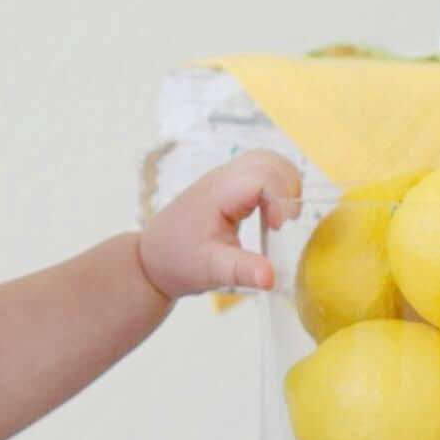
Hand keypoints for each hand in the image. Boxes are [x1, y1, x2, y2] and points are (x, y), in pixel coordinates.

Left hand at [139, 150, 302, 300]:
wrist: (153, 258)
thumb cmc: (179, 261)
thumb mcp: (211, 271)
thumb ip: (242, 271)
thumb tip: (271, 278)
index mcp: (218, 194)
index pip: (260, 177)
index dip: (279, 198)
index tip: (278, 227)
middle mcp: (222, 179)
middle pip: (267, 161)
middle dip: (286, 187)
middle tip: (285, 222)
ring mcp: (225, 179)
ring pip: (266, 161)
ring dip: (284, 184)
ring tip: (282, 216)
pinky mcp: (230, 186)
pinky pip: (260, 171)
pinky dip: (276, 186)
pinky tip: (272, 214)